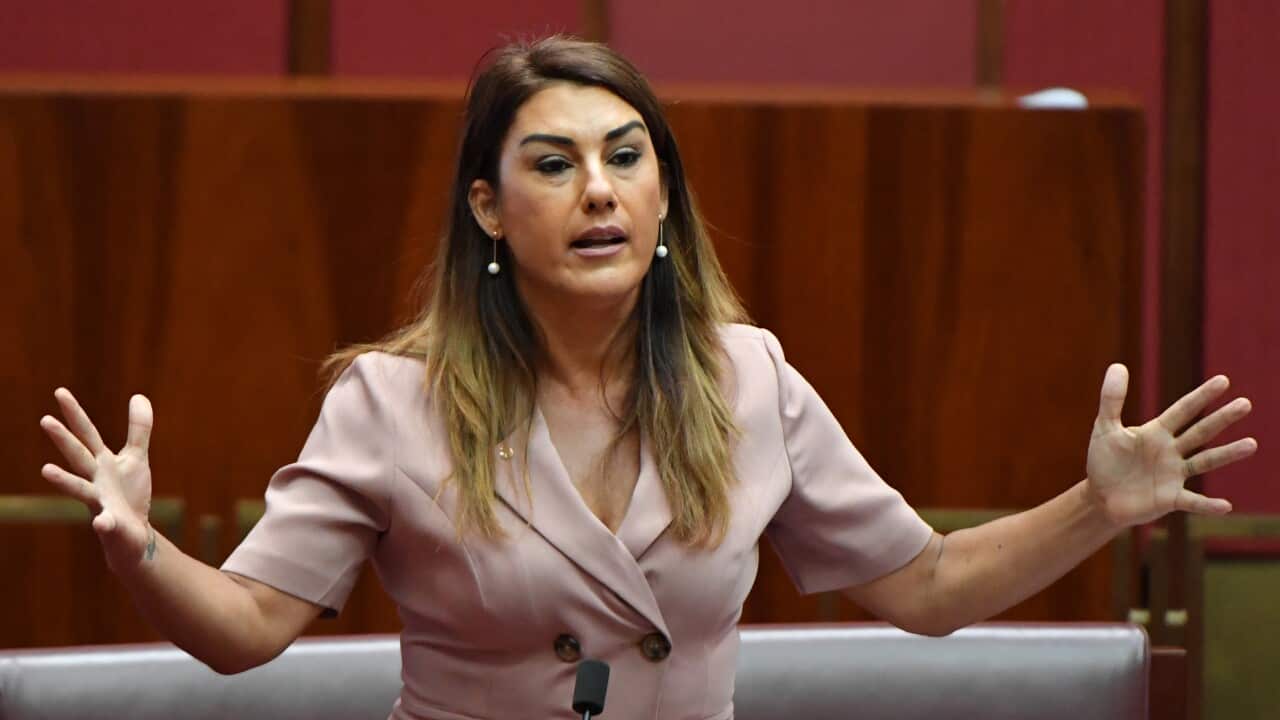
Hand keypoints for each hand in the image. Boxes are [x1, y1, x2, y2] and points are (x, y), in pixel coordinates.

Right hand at [39, 389, 155, 573]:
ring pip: (80, 490)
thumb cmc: (129, 494)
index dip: (75, 413)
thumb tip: (139, 395)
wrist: (131, 535)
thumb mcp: (135, 458)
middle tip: (45, 420)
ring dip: (63, 480)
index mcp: (101, 462)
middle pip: (78, 456)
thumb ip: (138, 429)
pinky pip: (106, 524)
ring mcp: (99, 503)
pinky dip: (104, 523)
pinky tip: (102, 522)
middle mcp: (94, 480)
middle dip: (63, 439)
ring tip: (46, 470)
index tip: (59, 391)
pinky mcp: (111, 525)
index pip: (86, 434)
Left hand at [1085, 364, 1257, 527]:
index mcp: (1157, 432)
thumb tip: (1117, 364)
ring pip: (1205, 462)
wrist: (1099, 497)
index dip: (1201, 396)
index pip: (1183, 410)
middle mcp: (1171, 451)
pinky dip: (1208, 505)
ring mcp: (1174, 475)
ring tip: (1252, 444)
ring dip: (1227, 454)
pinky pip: (1192, 501)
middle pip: (1200, 432)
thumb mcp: (1105, 428)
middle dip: (1222, 418)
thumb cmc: (1104, 461)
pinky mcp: (1170, 499)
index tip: (1223, 380)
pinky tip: (1225, 506)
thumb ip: (1112, 399)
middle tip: (1245, 404)